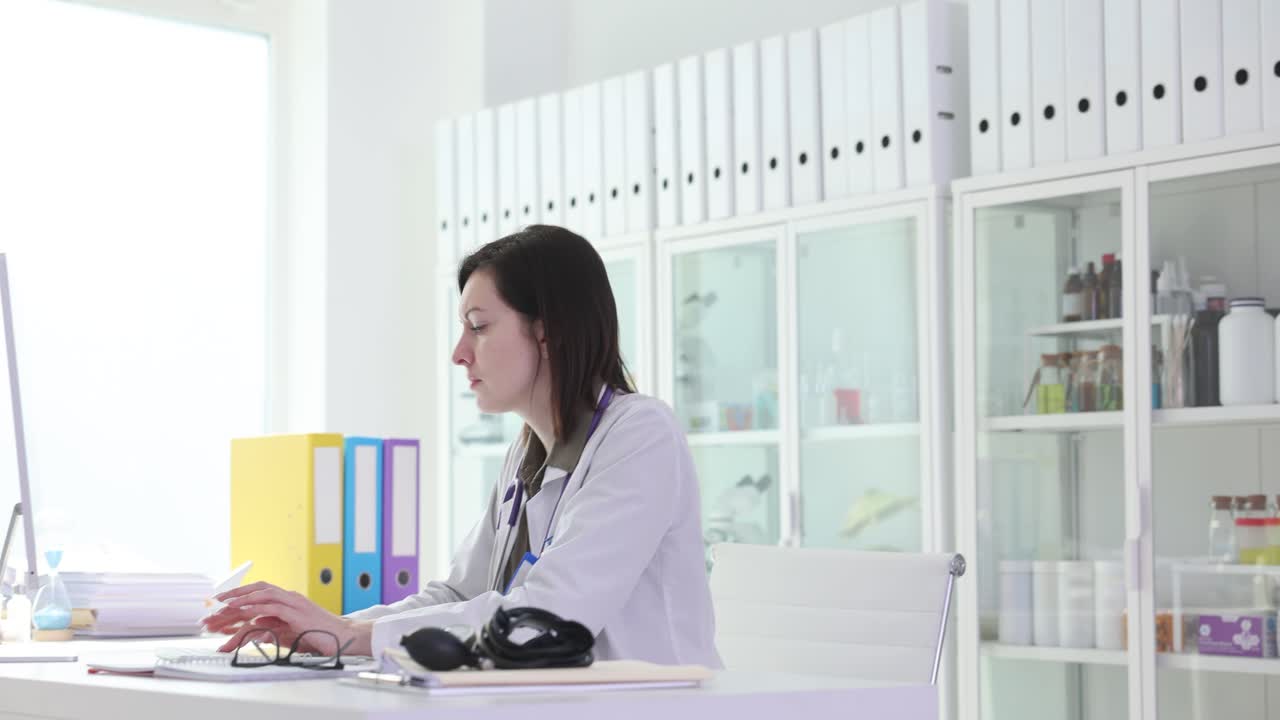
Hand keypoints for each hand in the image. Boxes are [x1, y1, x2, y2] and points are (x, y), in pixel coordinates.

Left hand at [201, 581, 372, 655]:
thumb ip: (275, 628)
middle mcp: (291, 597)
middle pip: (259, 588)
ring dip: (242, 598)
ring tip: (224, 605)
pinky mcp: (297, 613)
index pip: (261, 591)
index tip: (223, 601)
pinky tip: (244, 611)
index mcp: (289, 600)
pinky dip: (257, 607)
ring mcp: (294, 603)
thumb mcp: (293, 632)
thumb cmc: (321, 636)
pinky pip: (273, 607)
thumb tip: (257, 631)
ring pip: (263, 594)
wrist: (344, 637)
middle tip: (217, 600)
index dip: (241, 594)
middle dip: (236, 592)